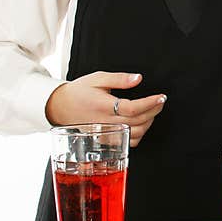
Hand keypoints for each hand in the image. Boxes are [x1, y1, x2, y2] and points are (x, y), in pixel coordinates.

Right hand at [45, 71, 166, 146]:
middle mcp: (105, 122)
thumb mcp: (97, 78)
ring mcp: (106, 133)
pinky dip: (140, 134)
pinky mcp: (107, 139)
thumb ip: (119, 79)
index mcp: (103, 106)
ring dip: (149, 123)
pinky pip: (128, 142)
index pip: (132, 108)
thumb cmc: (79, 92)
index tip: (161, 97)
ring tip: (153, 110)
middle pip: (138, 122)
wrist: (60, 107)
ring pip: (135, 134)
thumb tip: (138, 78)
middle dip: (154, 111)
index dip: (150, 103)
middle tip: (160, 101)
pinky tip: (142, 123)